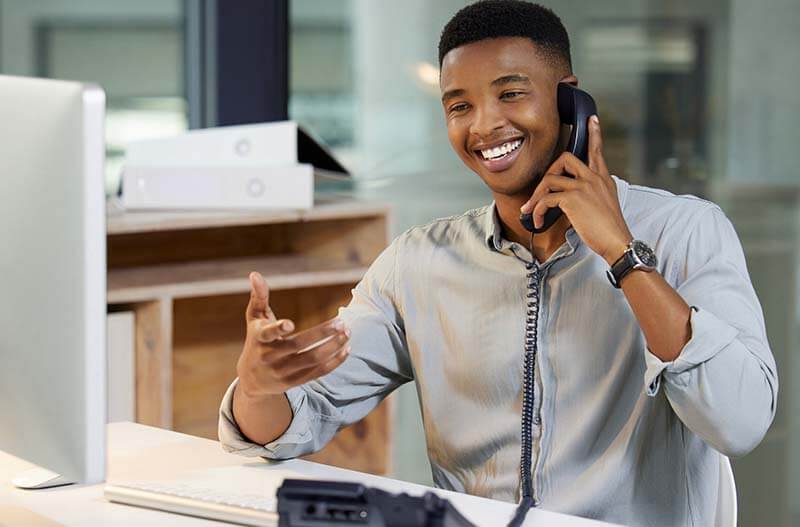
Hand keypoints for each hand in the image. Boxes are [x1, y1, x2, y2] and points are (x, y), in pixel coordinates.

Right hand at [236, 272, 350, 397]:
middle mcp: (269, 357)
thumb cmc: (255, 340)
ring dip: (332, 347)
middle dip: (322, 334)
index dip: (279, 329)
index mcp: (260, 338)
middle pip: (299, 346)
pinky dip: (333, 363)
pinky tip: (346, 350)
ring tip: (347, 333)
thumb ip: (258, 296)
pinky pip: (317, 373)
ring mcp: (281, 372)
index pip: (268, 334)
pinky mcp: (293, 382)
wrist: (250, 379)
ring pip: (311, 360)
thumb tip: (255, 273)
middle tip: (342, 323)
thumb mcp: (254, 318)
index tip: (291, 323)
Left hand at [520, 115, 632, 264]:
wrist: (617, 242)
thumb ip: (591, 194)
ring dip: (535, 197)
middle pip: (565, 158)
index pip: (597, 151)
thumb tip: (570, 199)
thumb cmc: (609, 230)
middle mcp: (594, 178)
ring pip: (549, 179)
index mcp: (603, 179)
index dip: (594, 134)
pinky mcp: (573, 199)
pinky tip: (538, 221)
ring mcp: (583, 186)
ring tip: (530, 211)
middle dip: (548, 171)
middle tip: (540, 191)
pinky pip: (545, 199)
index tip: (591, 119)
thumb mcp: (605, 205)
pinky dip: (537, 211)